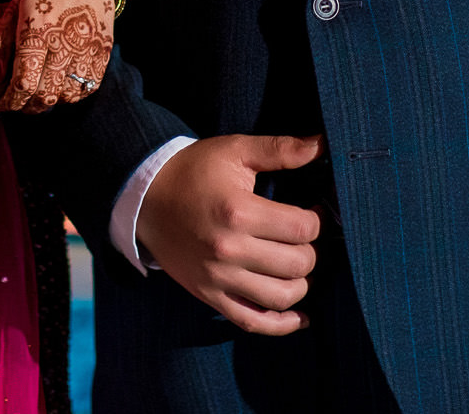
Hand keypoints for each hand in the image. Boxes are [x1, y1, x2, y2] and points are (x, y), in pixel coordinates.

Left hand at [0, 0, 116, 111]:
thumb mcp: (12, 6)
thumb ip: (1, 41)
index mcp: (36, 30)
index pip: (23, 83)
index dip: (12, 100)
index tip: (4, 102)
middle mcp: (63, 42)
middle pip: (45, 93)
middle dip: (28, 106)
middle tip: (20, 104)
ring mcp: (86, 47)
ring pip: (67, 94)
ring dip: (51, 101)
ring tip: (40, 96)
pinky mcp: (103, 49)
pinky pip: (89, 85)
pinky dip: (74, 93)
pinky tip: (62, 86)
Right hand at [136, 134, 321, 335]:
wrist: (145, 197)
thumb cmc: (194, 170)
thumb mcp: (235, 150)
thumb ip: (281, 149)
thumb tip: (324, 143)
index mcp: (238, 212)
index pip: (302, 229)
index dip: (316, 220)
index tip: (311, 213)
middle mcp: (229, 249)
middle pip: (298, 264)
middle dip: (310, 250)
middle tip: (301, 237)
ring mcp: (218, 278)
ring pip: (282, 297)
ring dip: (300, 283)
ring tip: (295, 265)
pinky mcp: (209, 295)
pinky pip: (253, 322)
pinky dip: (282, 325)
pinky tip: (300, 317)